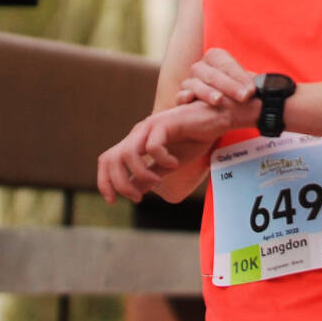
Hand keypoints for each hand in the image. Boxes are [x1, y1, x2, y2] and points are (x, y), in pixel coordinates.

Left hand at [97, 101, 228, 204]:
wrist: (216, 119)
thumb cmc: (194, 138)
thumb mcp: (168, 164)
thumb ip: (150, 175)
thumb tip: (133, 191)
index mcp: (137, 141)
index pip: (108, 159)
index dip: (104, 181)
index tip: (113, 201)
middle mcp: (140, 132)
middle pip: (112, 158)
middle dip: (119, 183)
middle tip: (137, 197)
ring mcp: (151, 125)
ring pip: (128, 153)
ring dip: (141, 174)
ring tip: (158, 181)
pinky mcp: (166, 122)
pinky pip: (153, 146)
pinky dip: (162, 160)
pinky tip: (175, 164)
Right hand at [176, 47, 255, 106]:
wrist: (215, 110)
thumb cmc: (231, 93)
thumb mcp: (242, 85)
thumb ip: (251, 83)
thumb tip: (268, 85)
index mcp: (216, 58)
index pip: (227, 64)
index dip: (240, 77)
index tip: (251, 90)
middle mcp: (200, 66)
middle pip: (213, 73)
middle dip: (230, 86)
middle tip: (244, 97)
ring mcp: (189, 81)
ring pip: (196, 84)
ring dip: (208, 92)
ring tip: (219, 100)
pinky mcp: (181, 97)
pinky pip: (180, 95)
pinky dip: (184, 96)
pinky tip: (190, 99)